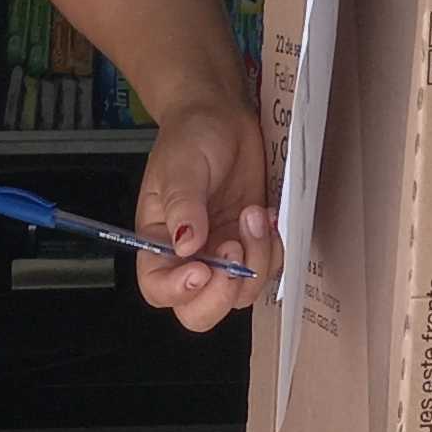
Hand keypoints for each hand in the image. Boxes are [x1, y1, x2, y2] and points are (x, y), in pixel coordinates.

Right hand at [135, 99, 272, 332]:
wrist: (222, 118)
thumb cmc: (191, 137)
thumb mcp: (180, 166)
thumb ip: (183, 206)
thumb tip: (186, 246)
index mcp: (158, 246)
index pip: (159, 289)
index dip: (179, 291)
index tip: (203, 269)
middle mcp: (189, 261)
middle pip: (199, 312)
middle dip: (223, 293)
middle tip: (233, 247)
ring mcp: (222, 257)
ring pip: (240, 295)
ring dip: (254, 260)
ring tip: (253, 213)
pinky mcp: (251, 247)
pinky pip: (267, 270)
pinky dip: (273, 250)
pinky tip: (265, 216)